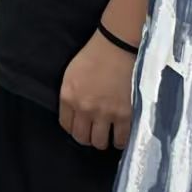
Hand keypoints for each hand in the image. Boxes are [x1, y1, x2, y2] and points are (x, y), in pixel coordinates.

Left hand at [58, 30, 135, 149]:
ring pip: (100, 143)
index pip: (66, 126)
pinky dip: (120, 140)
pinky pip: (121, 139)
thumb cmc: (92, 58)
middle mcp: (84, 108)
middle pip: (82, 138)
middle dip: (88, 138)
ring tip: (108, 133)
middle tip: (95, 132)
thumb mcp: (71, 76)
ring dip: (104, 140)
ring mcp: (105, 113)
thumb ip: (70, 97)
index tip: (81, 127)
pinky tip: (121, 133)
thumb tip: (74, 116)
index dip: (74, 129)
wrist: (116, 48)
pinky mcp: (125, 115)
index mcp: (68, 97)